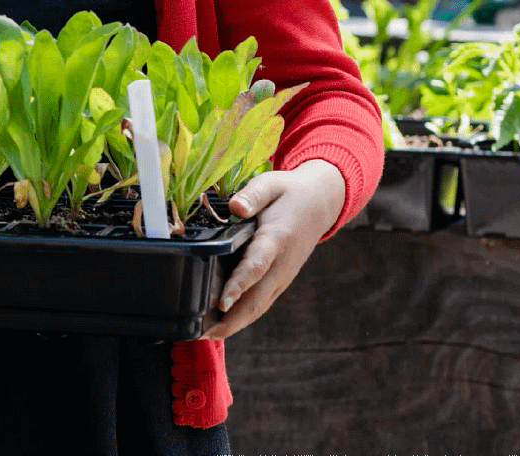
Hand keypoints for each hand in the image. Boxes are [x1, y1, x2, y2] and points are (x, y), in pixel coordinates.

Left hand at [201, 159, 345, 339]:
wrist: (318, 204)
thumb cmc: (288, 193)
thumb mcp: (271, 184)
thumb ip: (253, 195)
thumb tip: (236, 206)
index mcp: (277, 239)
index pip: (257, 266)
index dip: (239, 285)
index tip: (222, 302)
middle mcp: (281, 265)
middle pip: (256, 299)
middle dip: (230, 319)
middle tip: (201, 333)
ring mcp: (282, 277)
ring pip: (258, 307)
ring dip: (234, 324)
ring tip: (204, 335)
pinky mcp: (279, 281)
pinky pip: (260, 303)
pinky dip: (242, 318)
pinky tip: (222, 325)